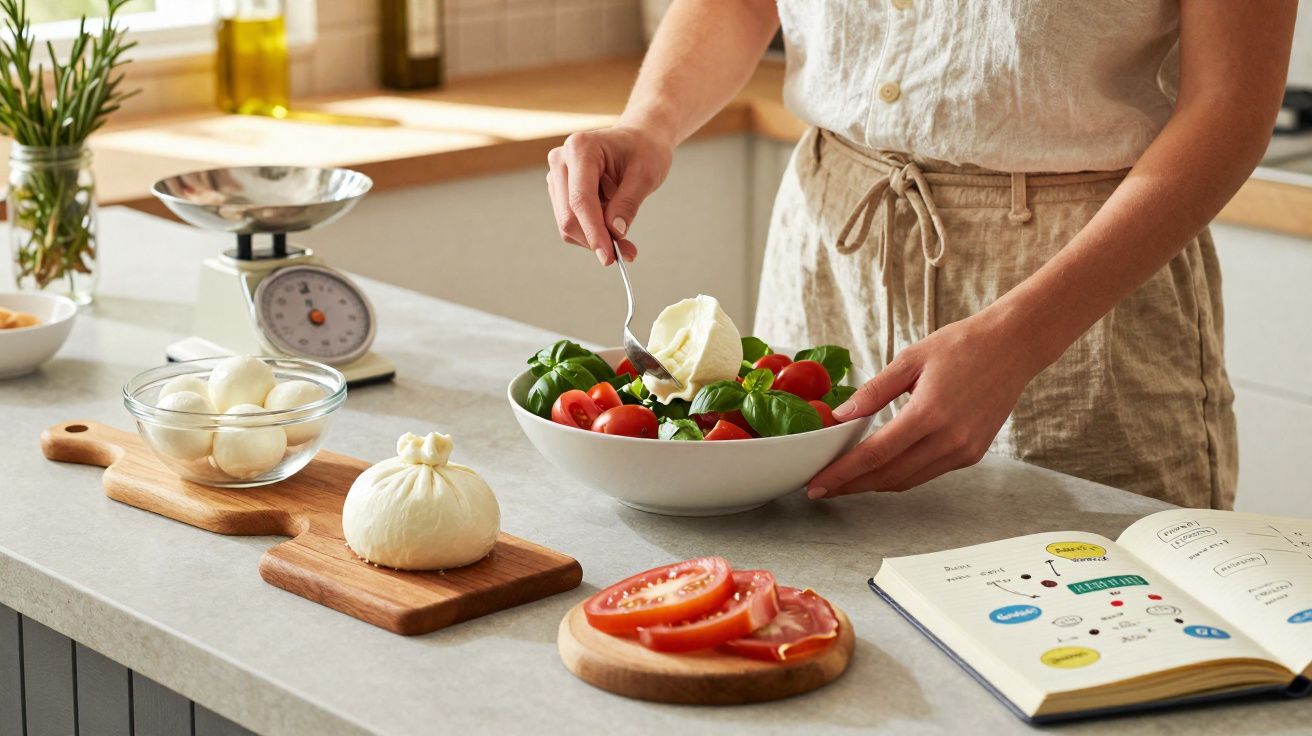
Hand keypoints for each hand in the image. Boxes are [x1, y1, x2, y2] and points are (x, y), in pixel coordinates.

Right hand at [546, 124, 673, 265]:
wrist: (639, 139)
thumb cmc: (644, 150)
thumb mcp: (646, 175)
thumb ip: (628, 204)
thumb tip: (614, 234)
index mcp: (580, 149)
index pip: (581, 200)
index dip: (594, 232)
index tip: (609, 257)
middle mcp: (561, 160)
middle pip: (569, 216)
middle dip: (596, 239)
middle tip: (627, 252)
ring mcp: (557, 176)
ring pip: (568, 223)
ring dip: (595, 237)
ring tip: (623, 232)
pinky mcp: (560, 190)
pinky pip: (571, 221)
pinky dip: (592, 231)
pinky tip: (611, 220)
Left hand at [806, 311, 1046, 497]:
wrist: (1013, 346)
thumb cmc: (961, 345)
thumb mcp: (910, 360)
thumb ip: (873, 392)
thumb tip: (839, 417)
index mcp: (928, 414)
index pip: (874, 455)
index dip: (841, 474)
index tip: (816, 485)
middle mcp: (948, 440)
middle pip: (888, 476)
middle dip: (851, 486)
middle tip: (821, 487)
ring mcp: (964, 451)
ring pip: (908, 481)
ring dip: (874, 484)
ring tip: (845, 481)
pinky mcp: (973, 453)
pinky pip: (928, 473)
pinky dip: (900, 474)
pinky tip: (881, 468)